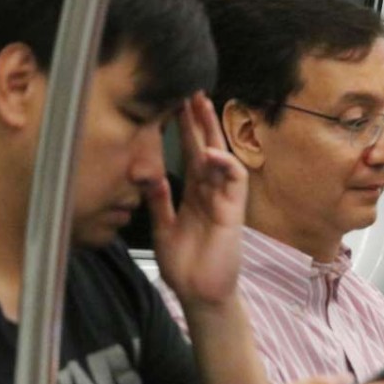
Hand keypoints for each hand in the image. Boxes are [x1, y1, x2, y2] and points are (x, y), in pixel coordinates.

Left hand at [149, 92, 246, 306]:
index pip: (190, 153)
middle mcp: (210, 191)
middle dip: (198, 119)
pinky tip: (211, 152)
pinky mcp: (233, 211)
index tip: (173, 103)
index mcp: (194, 193)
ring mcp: (224, 199)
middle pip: (206, 146)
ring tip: (202, 105)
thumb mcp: (163, 227)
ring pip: (221, 156)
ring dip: (212, 131)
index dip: (183, 129)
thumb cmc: (185, 265)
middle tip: (189, 90)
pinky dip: (225, 164)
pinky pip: (234, 181)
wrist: (200, 293)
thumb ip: (158, 201)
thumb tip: (149, 176)